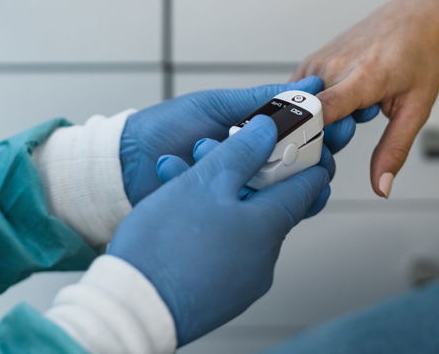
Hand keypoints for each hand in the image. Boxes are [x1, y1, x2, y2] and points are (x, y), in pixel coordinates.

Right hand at [109, 115, 329, 345]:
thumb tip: (270, 129)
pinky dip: (206, 227)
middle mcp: (264, 258)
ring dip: (214, 198)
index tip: (291, 137)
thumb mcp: (204, 182)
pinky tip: (175, 215)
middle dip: (238, 172)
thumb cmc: (167, 244)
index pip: (307, 185)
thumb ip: (242, 151)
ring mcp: (243, 282)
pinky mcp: (220, 296)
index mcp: (269, 227)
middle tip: (203, 151)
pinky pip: (222, 251)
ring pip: (239, 225)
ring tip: (175, 176)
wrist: (131, 308)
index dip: (301, 156)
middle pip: (265, 203)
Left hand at [119, 76, 371, 204]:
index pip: (306, 137)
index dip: (327, 132)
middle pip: (301, 171)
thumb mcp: (215, 106)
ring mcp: (240, 193)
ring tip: (237, 154)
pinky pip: (243, 214)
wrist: (122, 162)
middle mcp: (254, 167)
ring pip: (279, 197)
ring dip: (269, 178)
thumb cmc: (166, 128)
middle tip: (321, 156)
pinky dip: (226, 192)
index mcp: (257, 137)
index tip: (344, 123)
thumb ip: (261, 101)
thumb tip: (310, 85)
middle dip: (313, 162)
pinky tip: (199, 161)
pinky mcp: (222, 217)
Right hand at [293, 0, 438, 197]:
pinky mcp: (311, 60)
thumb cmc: (419, 57)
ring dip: (322, 120)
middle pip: (308, 119)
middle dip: (325, 137)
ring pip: (302, 109)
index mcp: (363, 77)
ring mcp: (318, 61)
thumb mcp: (416, 109)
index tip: (311, 156)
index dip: (309, 137)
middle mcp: (333, 66)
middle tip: (358, 125)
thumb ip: (394, 150)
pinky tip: (340, 97)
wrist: (414, 18)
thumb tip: (381, 188)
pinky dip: (316, 105)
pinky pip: (301, 95)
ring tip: (354, 107)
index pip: (320, 110)